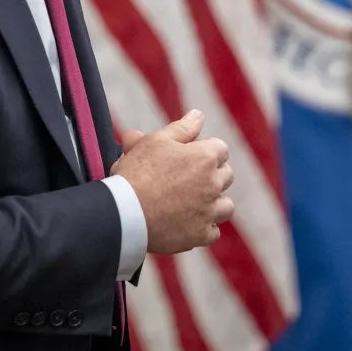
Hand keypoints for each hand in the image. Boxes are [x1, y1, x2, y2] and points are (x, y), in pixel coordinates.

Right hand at [110, 109, 234, 254]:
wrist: (125, 212)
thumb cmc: (138, 172)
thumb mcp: (156, 140)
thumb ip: (183, 128)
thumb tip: (198, 116)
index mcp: (205, 157)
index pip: (220, 149)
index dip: (204, 150)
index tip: (188, 157)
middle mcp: (213, 184)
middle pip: (226, 175)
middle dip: (211, 175)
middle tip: (186, 178)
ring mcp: (209, 211)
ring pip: (226, 206)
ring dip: (214, 203)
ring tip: (193, 203)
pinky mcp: (201, 235)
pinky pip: (213, 231)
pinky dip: (203, 228)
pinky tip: (187, 224)